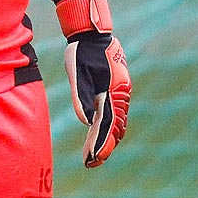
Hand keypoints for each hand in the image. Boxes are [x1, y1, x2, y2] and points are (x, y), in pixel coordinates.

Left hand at [55, 0, 130, 167]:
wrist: (92, 33)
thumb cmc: (81, 51)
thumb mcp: (76, 73)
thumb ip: (81, 96)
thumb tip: (85, 122)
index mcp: (112, 90)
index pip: (108, 124)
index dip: (101, 143)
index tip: (92, 159)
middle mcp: (121, 93)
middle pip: (115, 127)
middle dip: (103, 147)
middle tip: (90, 164)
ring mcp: (120, 92)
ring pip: (117, 122)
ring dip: (106, 140)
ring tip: (93, 157)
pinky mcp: (116, 90)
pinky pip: (115, 114)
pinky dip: (108, 128)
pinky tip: (99, 136)